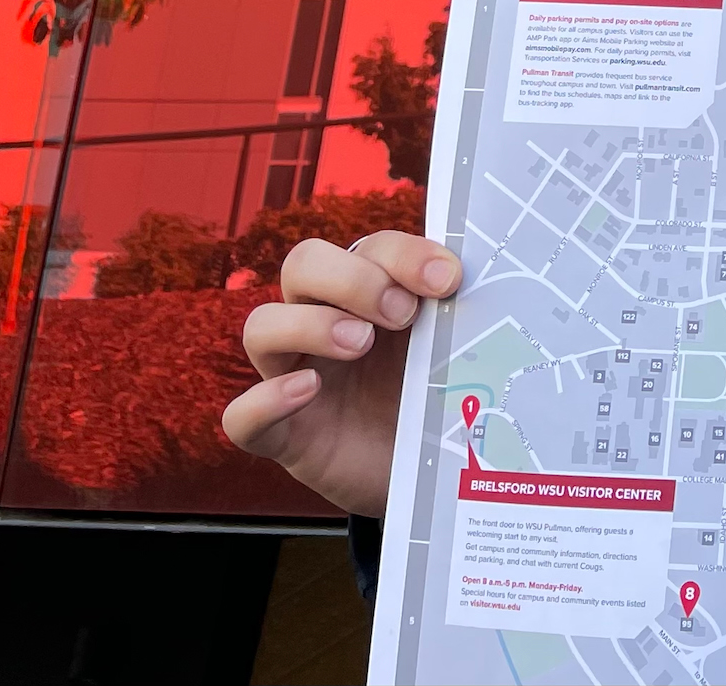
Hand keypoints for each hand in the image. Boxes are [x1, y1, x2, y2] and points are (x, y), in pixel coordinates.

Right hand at [222, 230, 461, 516]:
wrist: (436, 480)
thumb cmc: (444, 398)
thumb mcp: (457, 352)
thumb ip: (461, 316)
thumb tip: (485, 281)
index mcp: (374, 293)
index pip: (370, 246)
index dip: (403, 253)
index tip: (447, 279)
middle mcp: (326, 322)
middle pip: (303, 264)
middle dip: (352, 277)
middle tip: (401, 314)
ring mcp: (297, 376)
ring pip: (261, 326)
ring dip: (310, 324)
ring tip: (360, 343)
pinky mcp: (285, 436)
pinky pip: (241, 416)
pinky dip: (264, 400)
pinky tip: (306, 390)